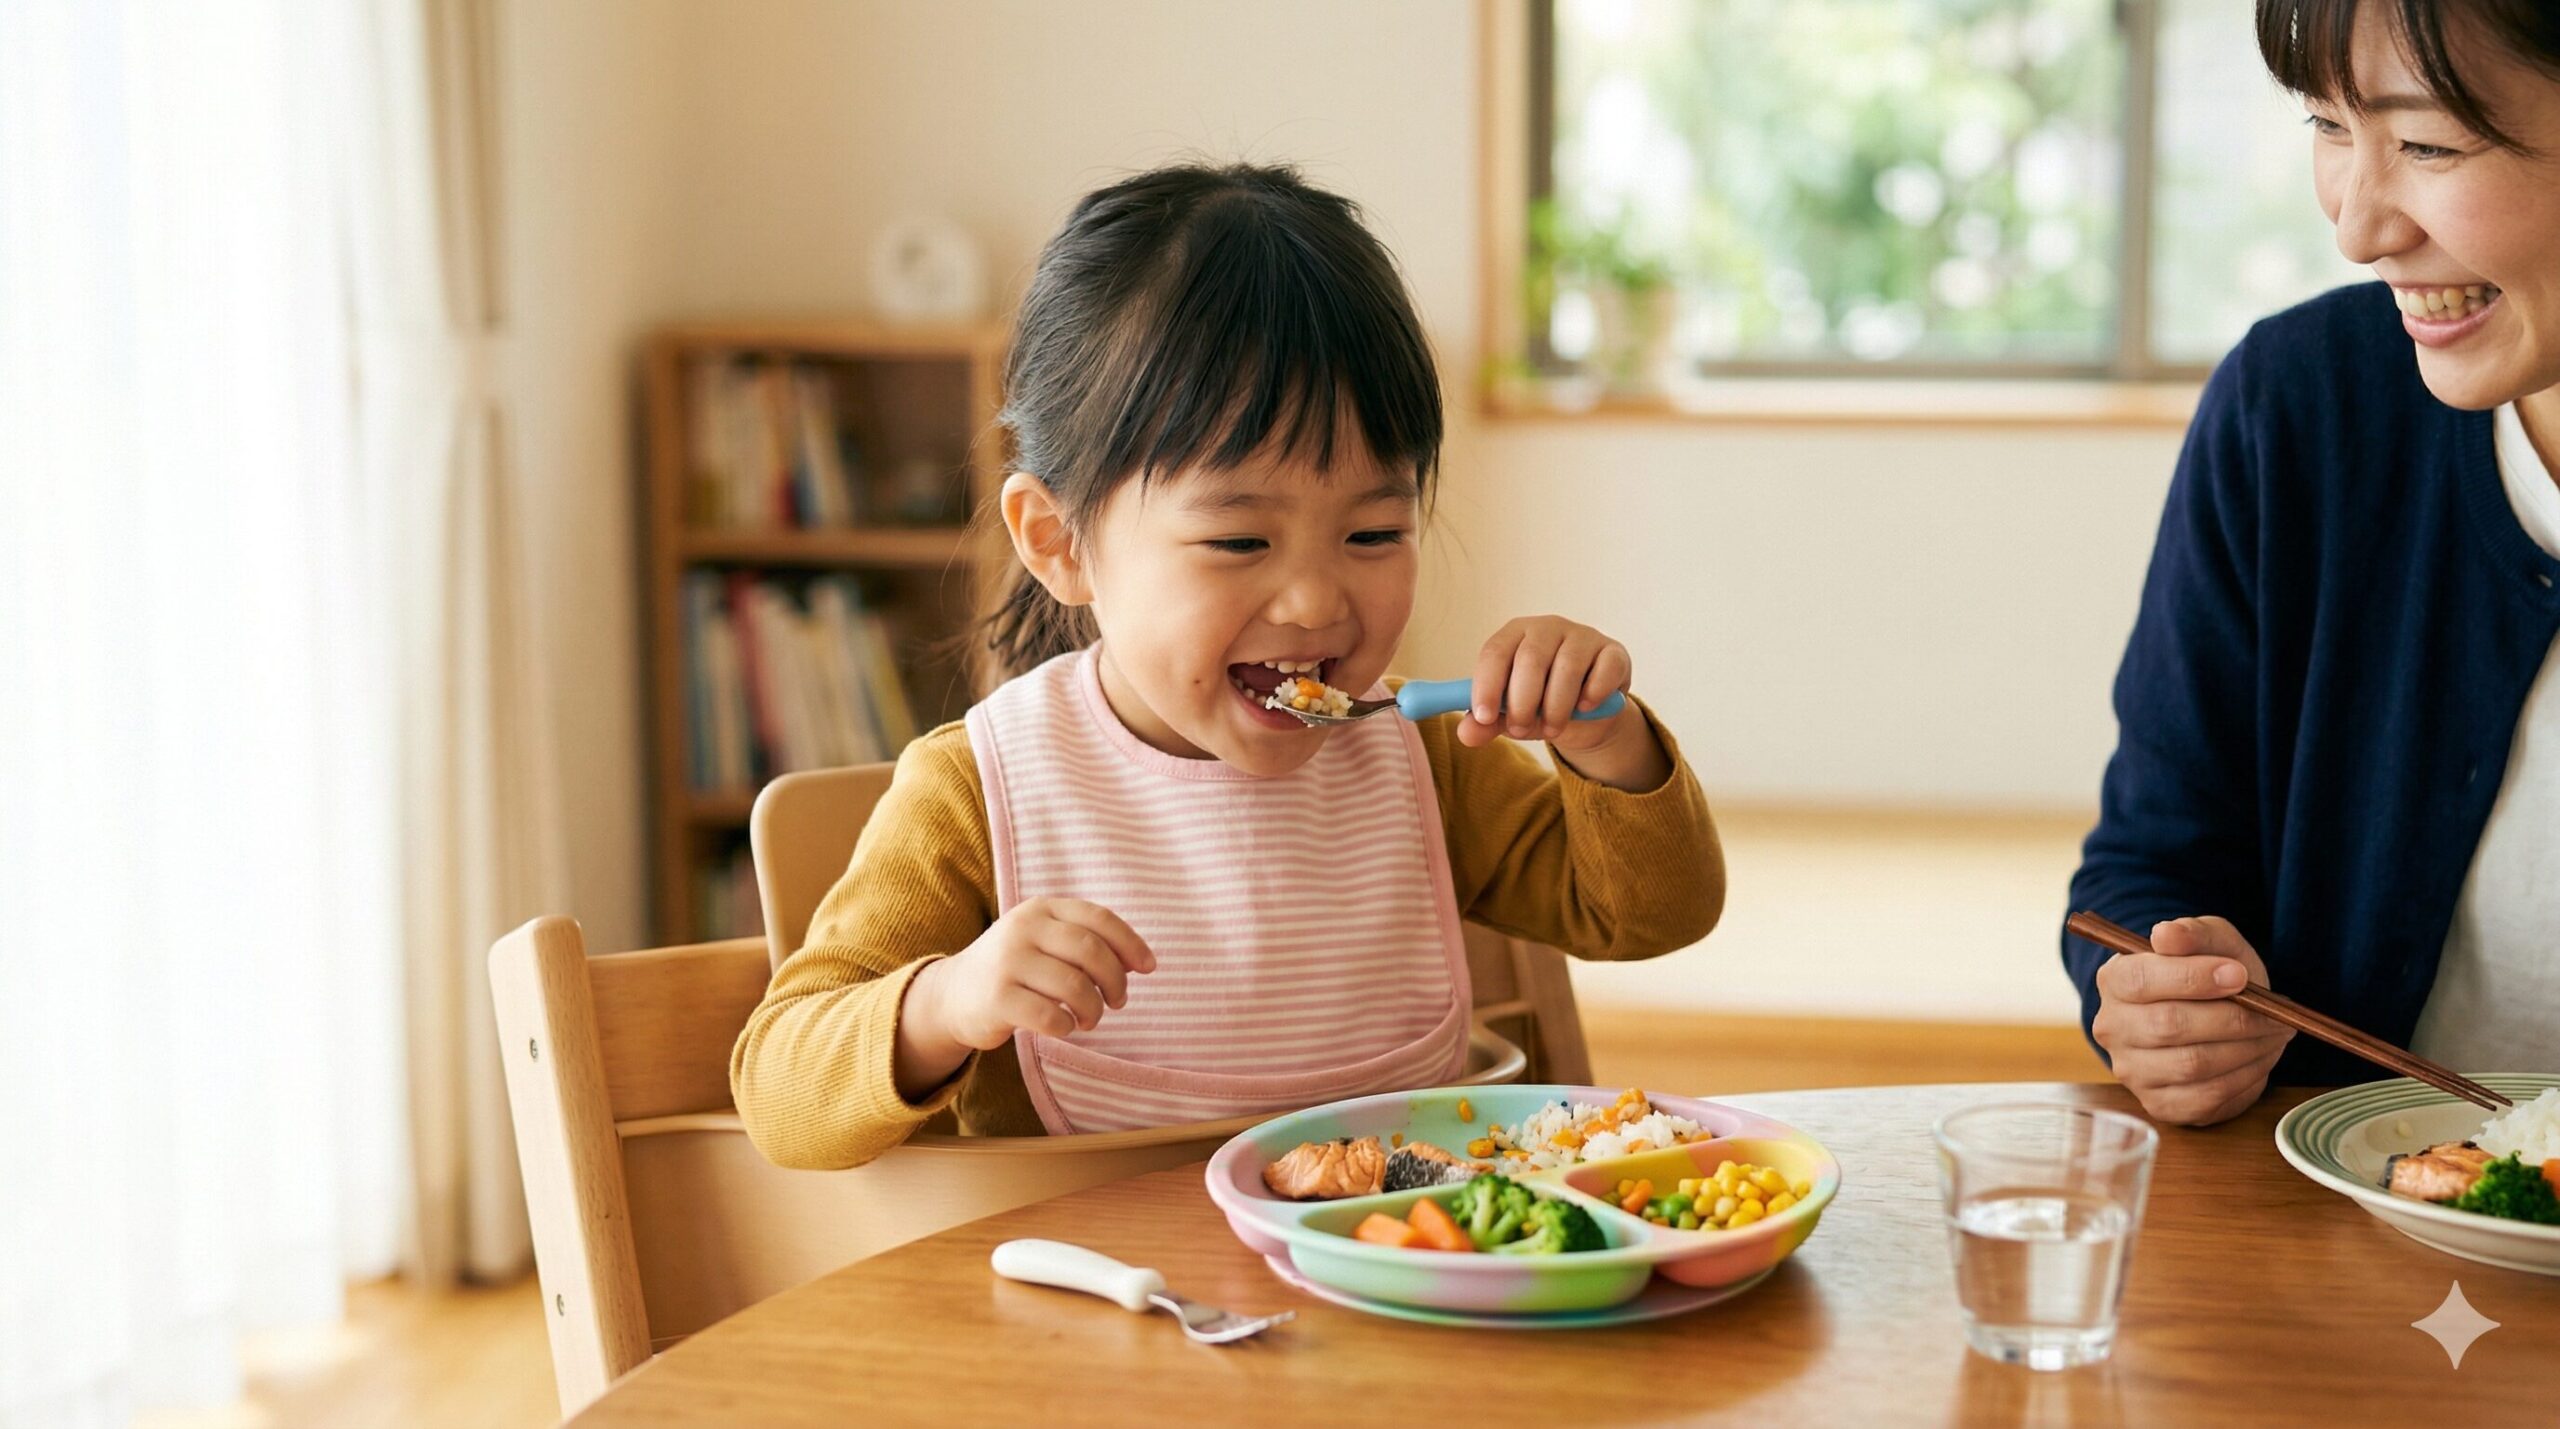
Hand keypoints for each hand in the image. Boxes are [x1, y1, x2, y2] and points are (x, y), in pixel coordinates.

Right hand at [895, 897, 1155, 1097]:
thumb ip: (1087, 943)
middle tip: (1118, 1002)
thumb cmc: (1016, 969)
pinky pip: (1051, 1016)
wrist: (953, 994)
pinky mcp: (997, 998)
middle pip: (1091, 951)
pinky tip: (1064, 1027)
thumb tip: (1143, 962)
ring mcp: (1007, 962)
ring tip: (1090, 1018)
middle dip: (1116, 981)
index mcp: (1041, 908)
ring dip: (1094, 1009)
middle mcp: (1023, 928)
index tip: (1149, 968)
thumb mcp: (1045, 941)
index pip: (1099, 918)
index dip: (1131, 943)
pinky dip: (1068, 1026)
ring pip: (1075, 986)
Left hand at [1458, 614, 1635, 750]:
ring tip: (1551, 729)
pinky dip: (1593, 694)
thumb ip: (1487, 722)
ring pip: (1568, 667)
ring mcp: (1583, 636)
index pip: (1495, 652)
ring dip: (1556, 706)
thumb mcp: (1509, 716)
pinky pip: (1605, 670)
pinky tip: (1584, 708)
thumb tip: (1466, 733)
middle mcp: (1548, 628)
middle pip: (1530, 658)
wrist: (1586, 716)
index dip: (1487, 685)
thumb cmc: (1539, 705)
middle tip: (1519, 729)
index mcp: (1514, 635)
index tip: (1484, 716)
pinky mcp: (1613, 652)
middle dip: (1522, 702)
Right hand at [2091, 916, 2293, 1125]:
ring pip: (2193, 1065)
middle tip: (2275, 1013)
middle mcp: (2112, 1027)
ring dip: (2247, 1049)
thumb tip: (2166, 935)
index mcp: (2115, 981)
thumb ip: (2193, 933)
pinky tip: (2259, 1058)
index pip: (2142, 980)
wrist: (2211, 1015)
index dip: (2194, 978)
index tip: (2240, 975)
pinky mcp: (2159, 1104)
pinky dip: (2245, 1077)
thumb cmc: (2209, 974)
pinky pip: (2207, 1097)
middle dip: (2233, 1019)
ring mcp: (2132, 1070)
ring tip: (2274, 1034)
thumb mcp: (2210, 942)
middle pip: (2170, 1026)